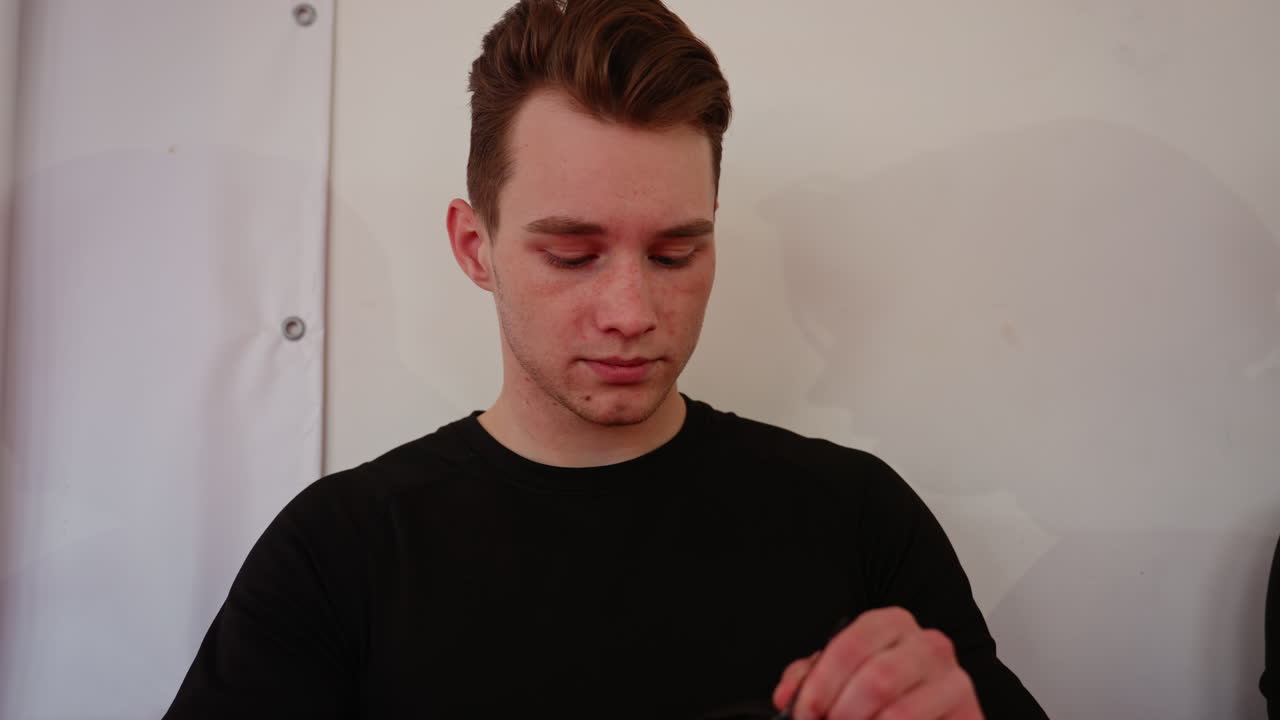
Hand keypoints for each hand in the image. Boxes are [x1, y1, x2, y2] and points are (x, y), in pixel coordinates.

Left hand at [771, 607, 982, 719]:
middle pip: (877, 678)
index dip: (821, 684)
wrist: (930, 715)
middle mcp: (928, 645)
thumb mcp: (841, 680)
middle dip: (843, 712)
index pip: (850, 645)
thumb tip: (787, 697)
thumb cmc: (882, 696)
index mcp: (892, 624)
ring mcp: (954, 679)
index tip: (806, 712)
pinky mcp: (971, 713)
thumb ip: (811, 680)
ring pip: (900, 711)